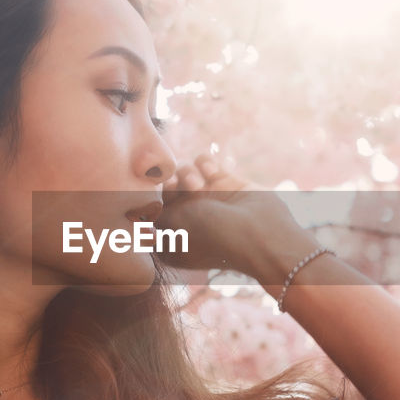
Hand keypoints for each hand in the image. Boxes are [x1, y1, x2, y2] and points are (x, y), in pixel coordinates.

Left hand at [155, 153, 301, 276]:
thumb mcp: (171, 226)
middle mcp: (190, 217)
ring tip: (198, 183)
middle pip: (167, 189)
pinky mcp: (226, 182)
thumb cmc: (211, 235)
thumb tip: (140, 210)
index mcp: (175, 237)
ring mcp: (208, 199)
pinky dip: (205, 163)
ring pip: (184, 172)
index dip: (150, 200)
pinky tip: (212, 173)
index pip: (152, 212)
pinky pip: (205, 162)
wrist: (259, 233)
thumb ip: (153, 213)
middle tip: (175, 186)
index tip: (154, 197)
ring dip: (186, 172)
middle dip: (168, 183)